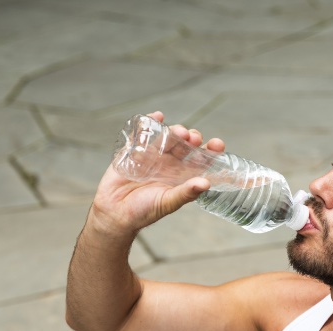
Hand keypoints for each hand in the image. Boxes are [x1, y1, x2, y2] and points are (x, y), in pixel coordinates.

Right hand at [89, 111, 225, 237]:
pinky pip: (142, 132)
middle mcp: (169, 163)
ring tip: (178, 132)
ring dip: (174, 130)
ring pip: (167, 136)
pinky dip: (149, 121)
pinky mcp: (134, 150)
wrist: (114, 213)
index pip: (200, 160)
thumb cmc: (143, 212)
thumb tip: (206, 183)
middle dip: (191, 138)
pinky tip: (157, 116)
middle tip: (193, 138)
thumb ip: (185, 193)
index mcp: (181, 176)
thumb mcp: (167, 202)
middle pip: (185, 144)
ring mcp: (152, 155)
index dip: (210, 151)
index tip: (217, 144)